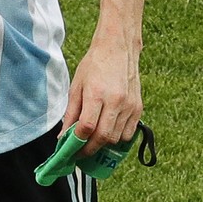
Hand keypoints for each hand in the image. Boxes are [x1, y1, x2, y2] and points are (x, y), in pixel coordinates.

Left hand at [60, 35, 142, 155]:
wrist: (118, 48)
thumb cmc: (94, 65)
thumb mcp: (76, 86)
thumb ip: (71, 113)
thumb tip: (63, 137)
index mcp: (96, 93)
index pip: (87, 127)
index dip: (77, 143)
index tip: (70, 150)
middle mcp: (115, 101)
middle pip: (103, 137)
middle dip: (90, 149)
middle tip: (80, 153)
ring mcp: (129, 105)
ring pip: (117, 138)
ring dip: (103, 145)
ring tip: (93, 142)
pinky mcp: (138, 107)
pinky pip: (129, 133)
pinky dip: (118, 139)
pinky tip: (108, 133)